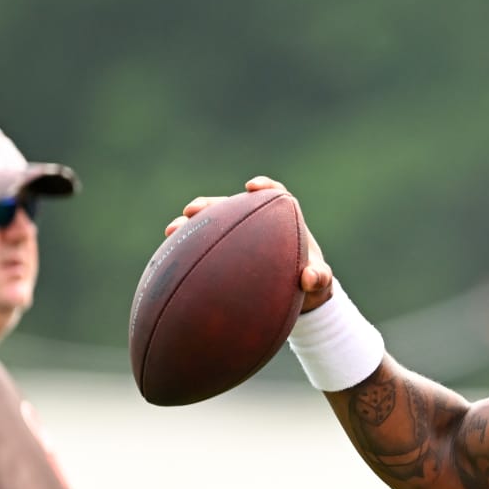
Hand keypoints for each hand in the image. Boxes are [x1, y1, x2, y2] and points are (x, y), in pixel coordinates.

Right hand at [165, 175, 334, 312]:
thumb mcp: (320, 284)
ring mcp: (237, 239)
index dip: (264, 187)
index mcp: (283, 220)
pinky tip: (168, 259)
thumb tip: (310, 278)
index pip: (274, 194)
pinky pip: (203, 250)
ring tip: (172, 231)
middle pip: (230, 207)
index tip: (253, 187)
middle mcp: (256, 224)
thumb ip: (320, 278)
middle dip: (210, 205)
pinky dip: (186, 252)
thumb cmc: (310, 285)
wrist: (297, 301)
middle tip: (193, 209)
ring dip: (190, 226)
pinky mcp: (224, 255)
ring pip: (211, 226)